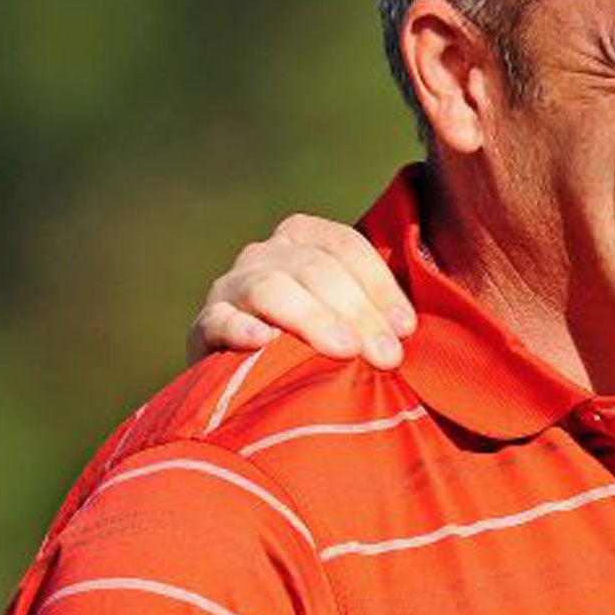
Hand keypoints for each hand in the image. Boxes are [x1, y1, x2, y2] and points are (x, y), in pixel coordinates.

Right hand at [188, 213, 413, 367]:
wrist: (250, 377)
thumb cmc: (320, 342)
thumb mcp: (350, 316)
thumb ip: (376, 310)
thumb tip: (409, 330)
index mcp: (304, 238)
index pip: (345, 246)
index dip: (379, 286)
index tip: (405, 329)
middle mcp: (265, 253)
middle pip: (315, 268)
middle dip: (357, 311)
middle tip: (385, 354)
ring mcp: (231, 286)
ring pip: (271, 288)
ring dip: (312, 319)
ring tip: (344, 350)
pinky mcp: (205, 325)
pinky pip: (219, 320)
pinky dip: (239, 328)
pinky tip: (262, 341)